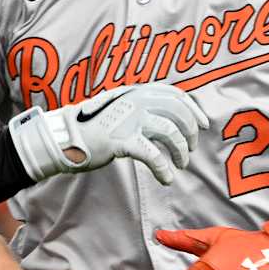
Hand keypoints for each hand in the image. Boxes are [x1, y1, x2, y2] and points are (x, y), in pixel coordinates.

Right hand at [9, 84, 208, 184]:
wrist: (65, 137)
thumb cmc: (92, 126)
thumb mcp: (118, 107)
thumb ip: (140, 107)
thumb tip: (167, 117)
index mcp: (136, 91)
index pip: (175, 94)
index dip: (194, 110)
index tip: (203, 125)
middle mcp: (135, 100)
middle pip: (177, 112)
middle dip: (189, 133)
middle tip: (189, 150)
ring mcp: (128, 119)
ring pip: (170, 133)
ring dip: (180, 151)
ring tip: (179, 165)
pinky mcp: (121, 140)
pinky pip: (153, 155)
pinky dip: (164, 169)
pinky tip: (166, 179)